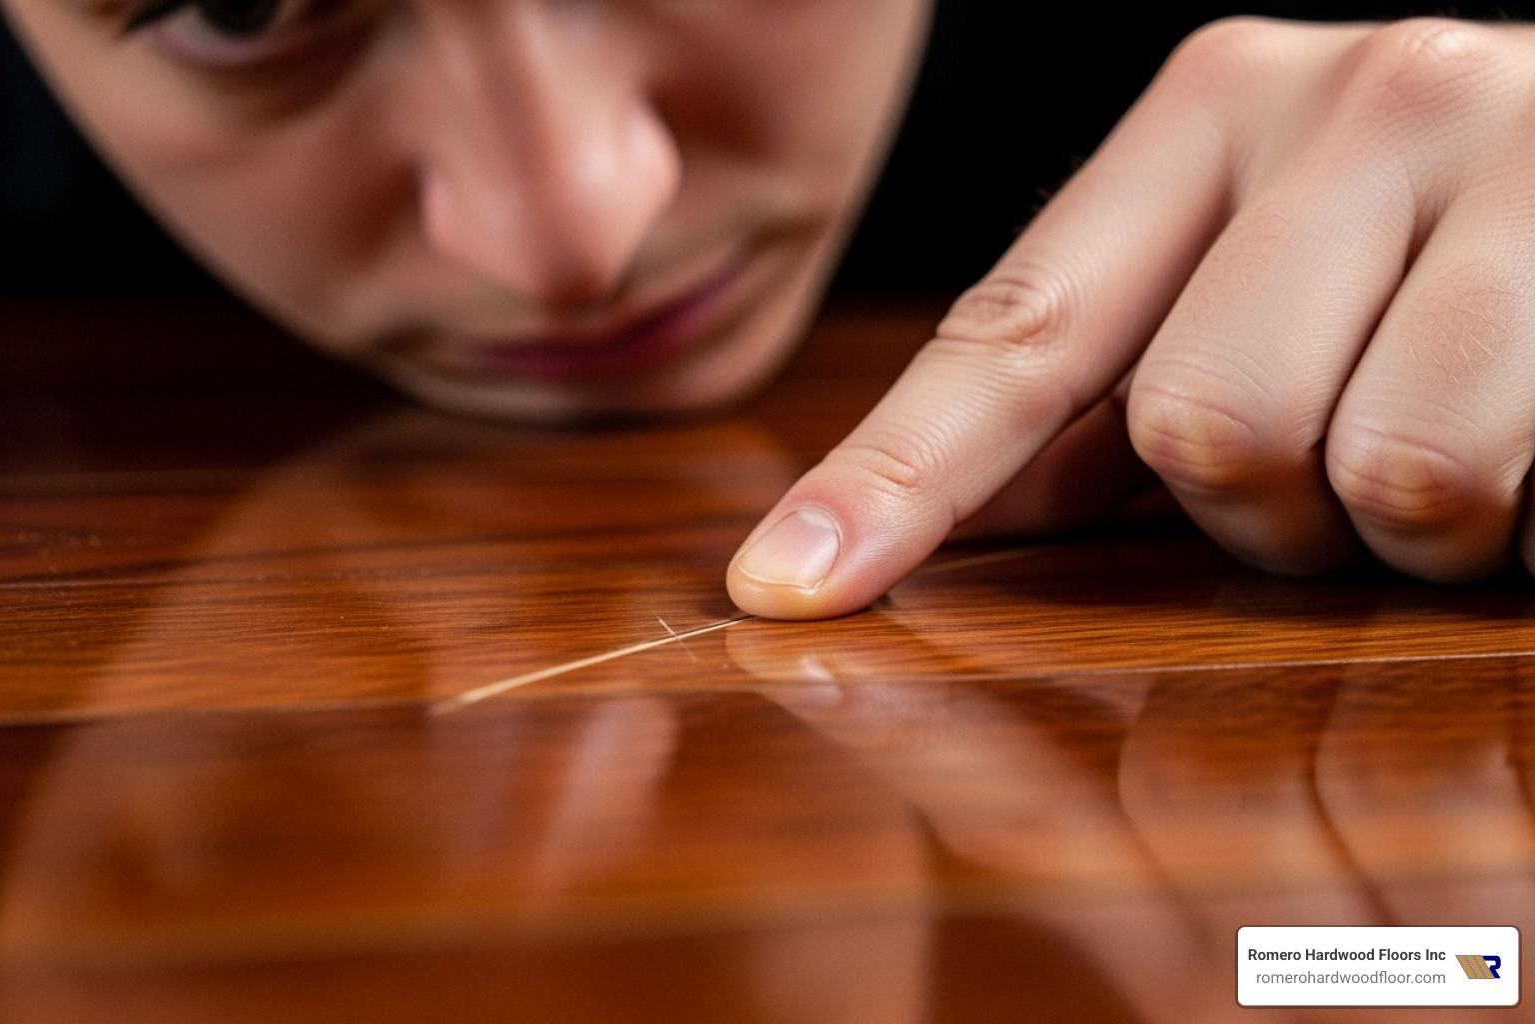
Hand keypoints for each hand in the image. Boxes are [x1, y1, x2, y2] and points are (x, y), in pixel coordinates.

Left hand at [728, 17, 1534, 618]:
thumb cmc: (1446, 232)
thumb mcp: (1257, 266)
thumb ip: (1105, 380)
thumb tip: (952, 514)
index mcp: (1220, 102)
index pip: (1014, 331)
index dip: (893, 482)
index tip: (781, 591)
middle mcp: (1363, 99)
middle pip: (1202, 428)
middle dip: (1264, 505)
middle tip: (1346, 450)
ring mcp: (1524, 160)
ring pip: (1377, 478)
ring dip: (1403, 521)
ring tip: (1467, 430)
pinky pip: (1516, 498)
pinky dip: (1524, 521)